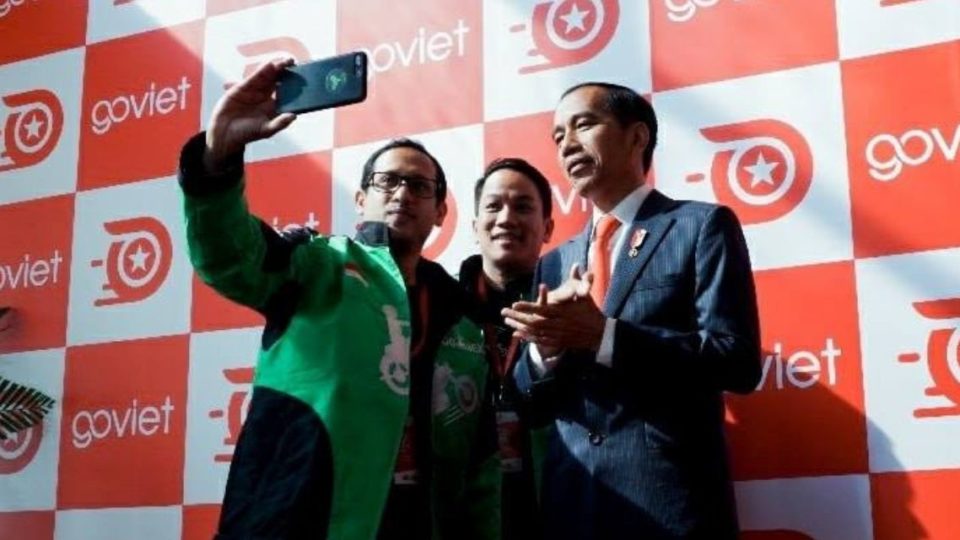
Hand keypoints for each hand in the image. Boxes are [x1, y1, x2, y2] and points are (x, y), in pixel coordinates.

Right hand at [204, 57, 297, 171]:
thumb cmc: (248, 133)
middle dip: (287, 72)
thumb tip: (294, 116)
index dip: (295, 85)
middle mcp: (266, 96)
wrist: (225, 133)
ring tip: (286, 62)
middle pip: (278, 81)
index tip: (304, 78)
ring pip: (267, 76)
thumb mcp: (266, 130)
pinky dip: (261, 71)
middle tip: (295, 63)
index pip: (287, 92)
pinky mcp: (242, 87)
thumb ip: (279, 123)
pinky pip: (253, 78)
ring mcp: (254, 90)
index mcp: (275, 106)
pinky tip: (269, 65)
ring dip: (276, 68)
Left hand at [501, 269, 606, 352]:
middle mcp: (558, 325)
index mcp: (562, 313)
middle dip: (517, 318)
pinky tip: (517, 335)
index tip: (514, 304)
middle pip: (534, 322)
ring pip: (534, 332)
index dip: (527, 307)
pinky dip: (527, 338)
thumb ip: (579, 281)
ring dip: (519, 327)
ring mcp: (557, 335)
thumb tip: (577, 265)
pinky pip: (539, 341)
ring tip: (507, 322)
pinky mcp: (557, 342)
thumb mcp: (585, 296)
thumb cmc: (590, 312)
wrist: (600, 334)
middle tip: (503, 312)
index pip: (542, 310)